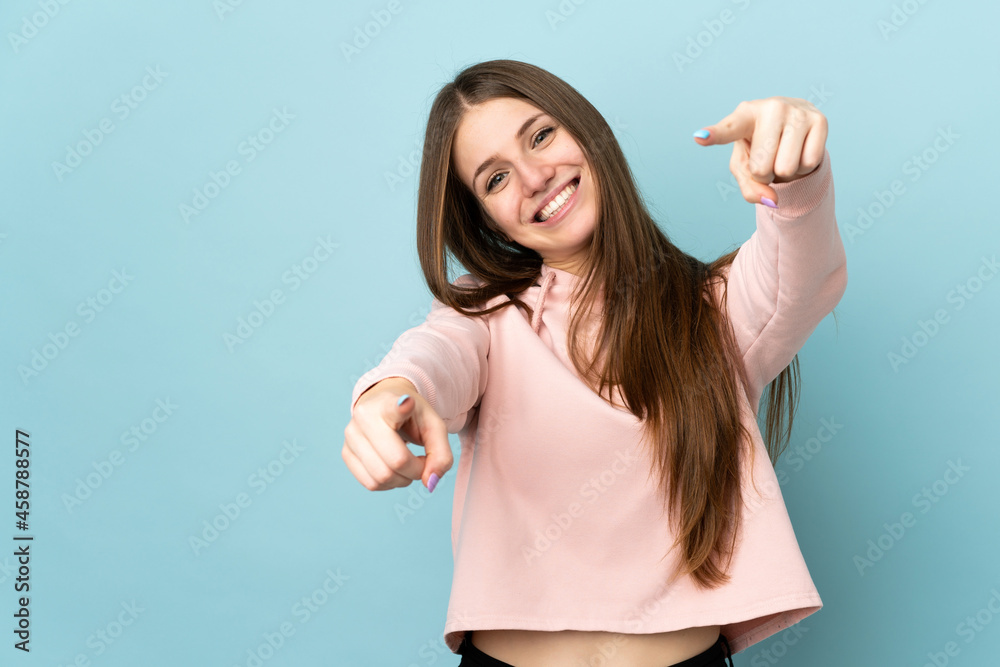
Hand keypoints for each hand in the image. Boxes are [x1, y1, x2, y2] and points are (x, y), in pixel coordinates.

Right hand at [343, 377, 452, 491]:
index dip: (400, 408)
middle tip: (423, 461)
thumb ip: (441, 455)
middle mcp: (365, 416)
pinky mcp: (346, 453)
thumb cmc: (412, 416)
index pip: (393, 408)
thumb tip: (430, 483)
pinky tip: (393, 469)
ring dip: (403, 480)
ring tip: (408, 464)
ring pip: (381, 477)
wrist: (385, 405)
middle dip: (417, 471)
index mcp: (389, 403)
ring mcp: (351, 435)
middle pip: (397, 461)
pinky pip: (371, 483)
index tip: (407, 402)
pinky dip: (388, 484)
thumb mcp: (434, 426)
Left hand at [694, 97, 827, 205]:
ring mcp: (797, 111)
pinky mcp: (820, 120)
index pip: (729, 128)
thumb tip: (772, 200)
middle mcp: (771, 107)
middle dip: (764, 174)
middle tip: (769, 156)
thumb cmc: (761, 147)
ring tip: (784, 153)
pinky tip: (800, 150)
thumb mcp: (745, 167)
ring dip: (785, 171)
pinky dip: (803, 167)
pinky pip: (809, 163)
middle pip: (762, 168)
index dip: (714, 134)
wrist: (795, 125)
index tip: (700, 137)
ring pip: (786, 168)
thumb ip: (749, 188)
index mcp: (744, 115)